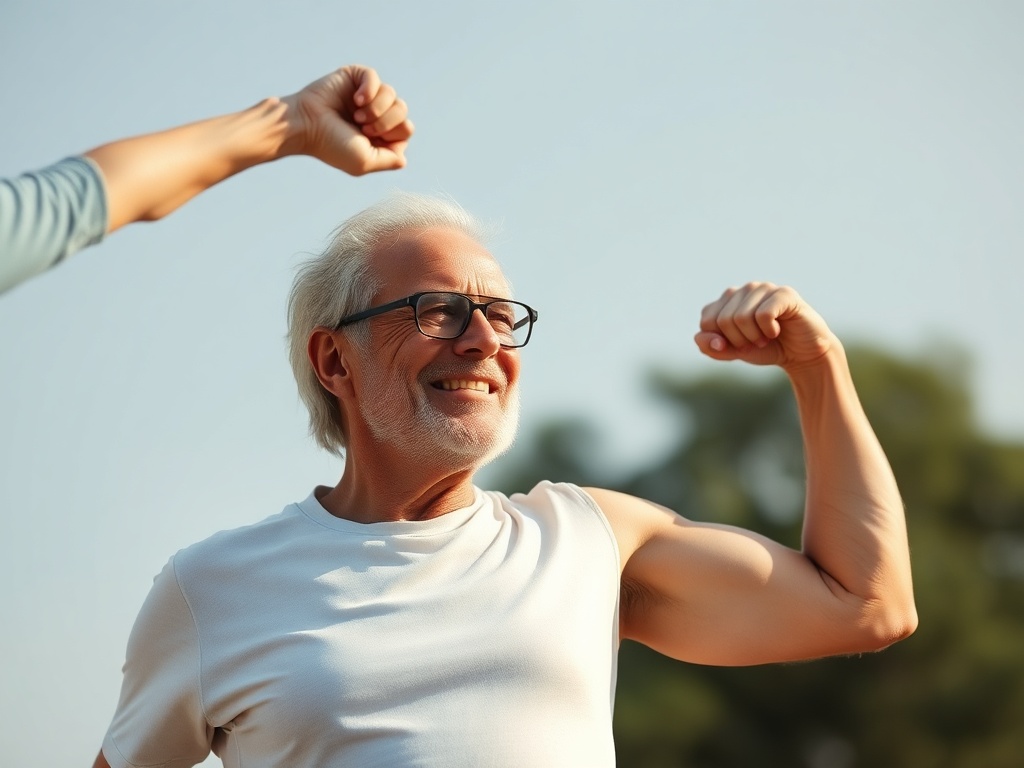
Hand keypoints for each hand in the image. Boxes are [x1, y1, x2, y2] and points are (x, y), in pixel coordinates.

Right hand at [282, 65, 413, 175]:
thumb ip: (389, 160)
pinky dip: (368, 90)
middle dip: (386, 121)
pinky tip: (355, 99)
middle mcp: (375, 114)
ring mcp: (366, 95)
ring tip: (356, 115)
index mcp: (379, 134)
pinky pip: (374, 77)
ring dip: (376, 108)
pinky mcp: (354, 78)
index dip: (393, 133)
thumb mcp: (364, 162)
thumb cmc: (331, 145)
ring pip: (392, 93)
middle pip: (403, 110)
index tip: (370, 138)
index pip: (406, 129)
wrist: (305, 125)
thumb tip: (403, 159)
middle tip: (362, 126)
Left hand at [693, 282, 835, 369]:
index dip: (721, 342)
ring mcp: (764, 288)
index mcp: (727, 300)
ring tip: (767, 337)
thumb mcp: (734, 351)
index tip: (740, 345)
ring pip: (741, 318)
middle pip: (723, 320)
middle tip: (756, 342)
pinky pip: (763, 315)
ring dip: (755, 337)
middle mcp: (744, 289)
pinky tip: (778, 330)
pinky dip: (769, 331)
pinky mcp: (784, 293)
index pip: (707, 321)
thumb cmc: (768, 349)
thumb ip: (712, 347)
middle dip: (739, 341)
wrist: (803, 354)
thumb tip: (701, 338)